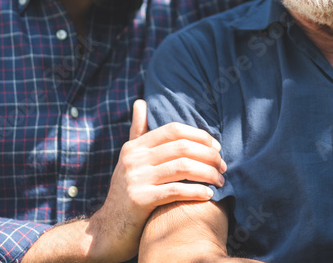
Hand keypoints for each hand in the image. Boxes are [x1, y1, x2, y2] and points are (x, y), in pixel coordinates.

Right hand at [85, 100, 226, 262]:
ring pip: (182, 167)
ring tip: (220, 181)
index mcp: (135, 147)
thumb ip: (138, 132)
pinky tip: (208, 195)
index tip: (217, 148)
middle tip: (224, 167)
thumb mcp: (129, 160)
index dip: (199, 136)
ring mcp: (135, 179)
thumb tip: (141, 102)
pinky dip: (196, 191)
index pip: (174, 130)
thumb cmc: (126, 192)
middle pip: (182, 147)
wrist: (108, 230)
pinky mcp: (139, 200)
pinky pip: (175, 191)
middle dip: (209, 156)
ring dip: (208, 174)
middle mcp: (133, 159)